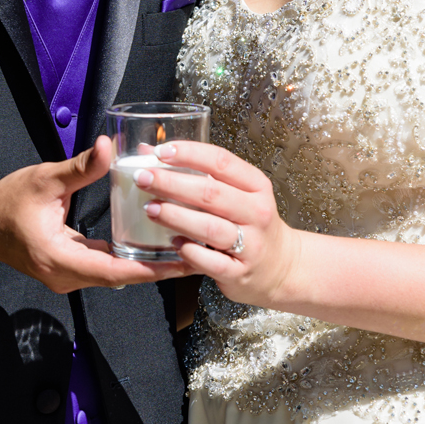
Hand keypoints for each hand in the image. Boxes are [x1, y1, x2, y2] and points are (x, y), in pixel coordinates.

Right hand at [0, 135, 185, 293]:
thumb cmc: (7, 202)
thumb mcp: (43, 179)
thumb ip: (79, 168)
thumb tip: (108, 146)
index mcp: (59, 257)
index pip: (114, 269)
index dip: (151, 267)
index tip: (182, 260)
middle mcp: (65, 275)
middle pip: (121, 276)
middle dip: (158, 267)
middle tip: (194, 253)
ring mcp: (66, 277)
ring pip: (115, 275)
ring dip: (145, 265)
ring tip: (181, 251)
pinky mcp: (68, 271)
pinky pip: (104, 269)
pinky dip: (128, 260)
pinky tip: (149, 248)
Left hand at [131, 140, 303, 305]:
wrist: (282, 267)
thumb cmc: (250, 224)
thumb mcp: (236, 194)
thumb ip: (196, 173)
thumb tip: (147, 151)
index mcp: (256, 187)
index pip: (222, 161)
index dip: (189, 154)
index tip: (160, 151)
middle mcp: (257, 213)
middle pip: (211, 193)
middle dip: (172, 183)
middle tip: (143, 178)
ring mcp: (251, 245)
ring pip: (209, 227)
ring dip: (175, 216)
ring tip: (150, 209)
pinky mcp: (240, 272)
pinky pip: (211, 262)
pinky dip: (189, 251)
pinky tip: (173, 243)